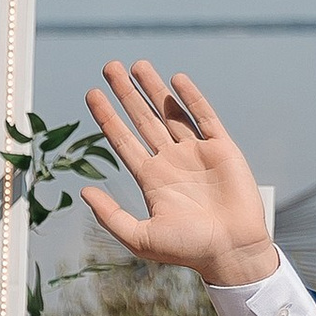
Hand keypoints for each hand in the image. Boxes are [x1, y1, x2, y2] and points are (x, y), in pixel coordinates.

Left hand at [80, 64, 277, 290]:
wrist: (232, 251)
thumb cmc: (188, 250)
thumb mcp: (140, 237)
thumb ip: (110, 215)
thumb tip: (84, 190)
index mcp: (151, 179)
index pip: (123, 140)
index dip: (106, 117)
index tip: (91, 94)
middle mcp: (171, 161)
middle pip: (142, 119)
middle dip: (125, 93)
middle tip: (109, 66)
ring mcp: (196, 153)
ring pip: (170, 112)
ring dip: (154, 88)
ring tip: (137, 64)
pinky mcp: (222, 149)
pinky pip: (204, 117)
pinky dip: (191, 98)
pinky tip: (176, 79)